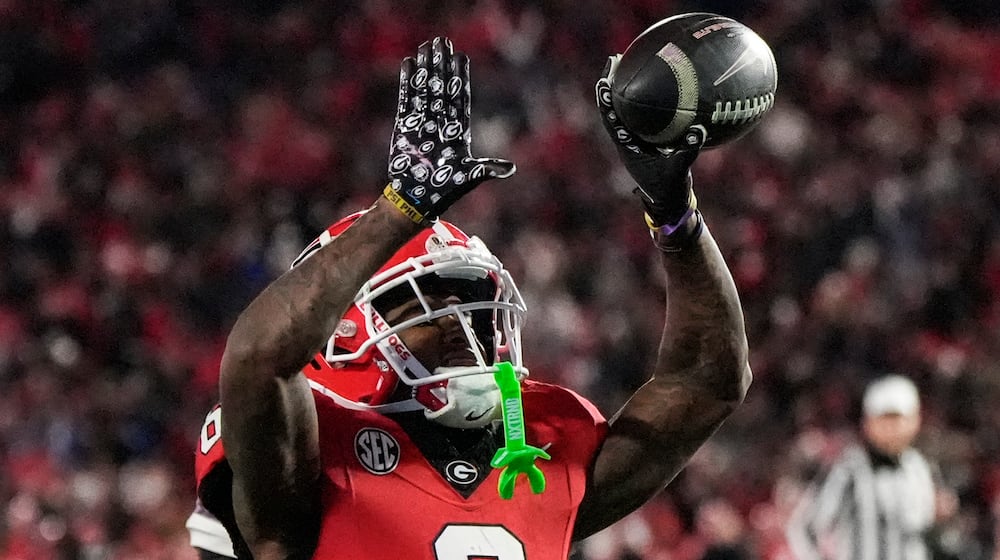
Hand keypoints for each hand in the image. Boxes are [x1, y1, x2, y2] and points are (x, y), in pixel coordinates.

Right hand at [384, 37, 514, 225]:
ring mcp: (422, 123)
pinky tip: (408, 65)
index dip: (459, 77)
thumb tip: (510, 169)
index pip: (459, 97)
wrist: (416, 199)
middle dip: (441, 65)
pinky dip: (407, 83)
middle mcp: (440, 123)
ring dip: (425, 69)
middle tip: (441, 41)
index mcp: (458, 130)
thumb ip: (487, 169)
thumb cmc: (444, 190)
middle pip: (441, 87)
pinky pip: (406, 100)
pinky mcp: (404, 127)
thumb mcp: (469, 177)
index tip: (461, 57)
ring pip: (424, 89)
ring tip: (425, 47)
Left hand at [595, 55, 700, 229]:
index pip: (611, 118)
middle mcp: (626, 139)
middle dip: (611, 85)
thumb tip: (698, 132)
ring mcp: (634, 138)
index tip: (605, 80)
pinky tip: (651, 83)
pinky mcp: (644, 138)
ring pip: (624, 109)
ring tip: (625, 64)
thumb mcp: (679, 168)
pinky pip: (638, 114)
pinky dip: (640, 99)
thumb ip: (688, 150)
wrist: (667, 200)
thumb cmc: (668, 186)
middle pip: (613, 107)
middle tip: (614, 60)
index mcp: (627, 146)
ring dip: (623, 88)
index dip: (606, 100)